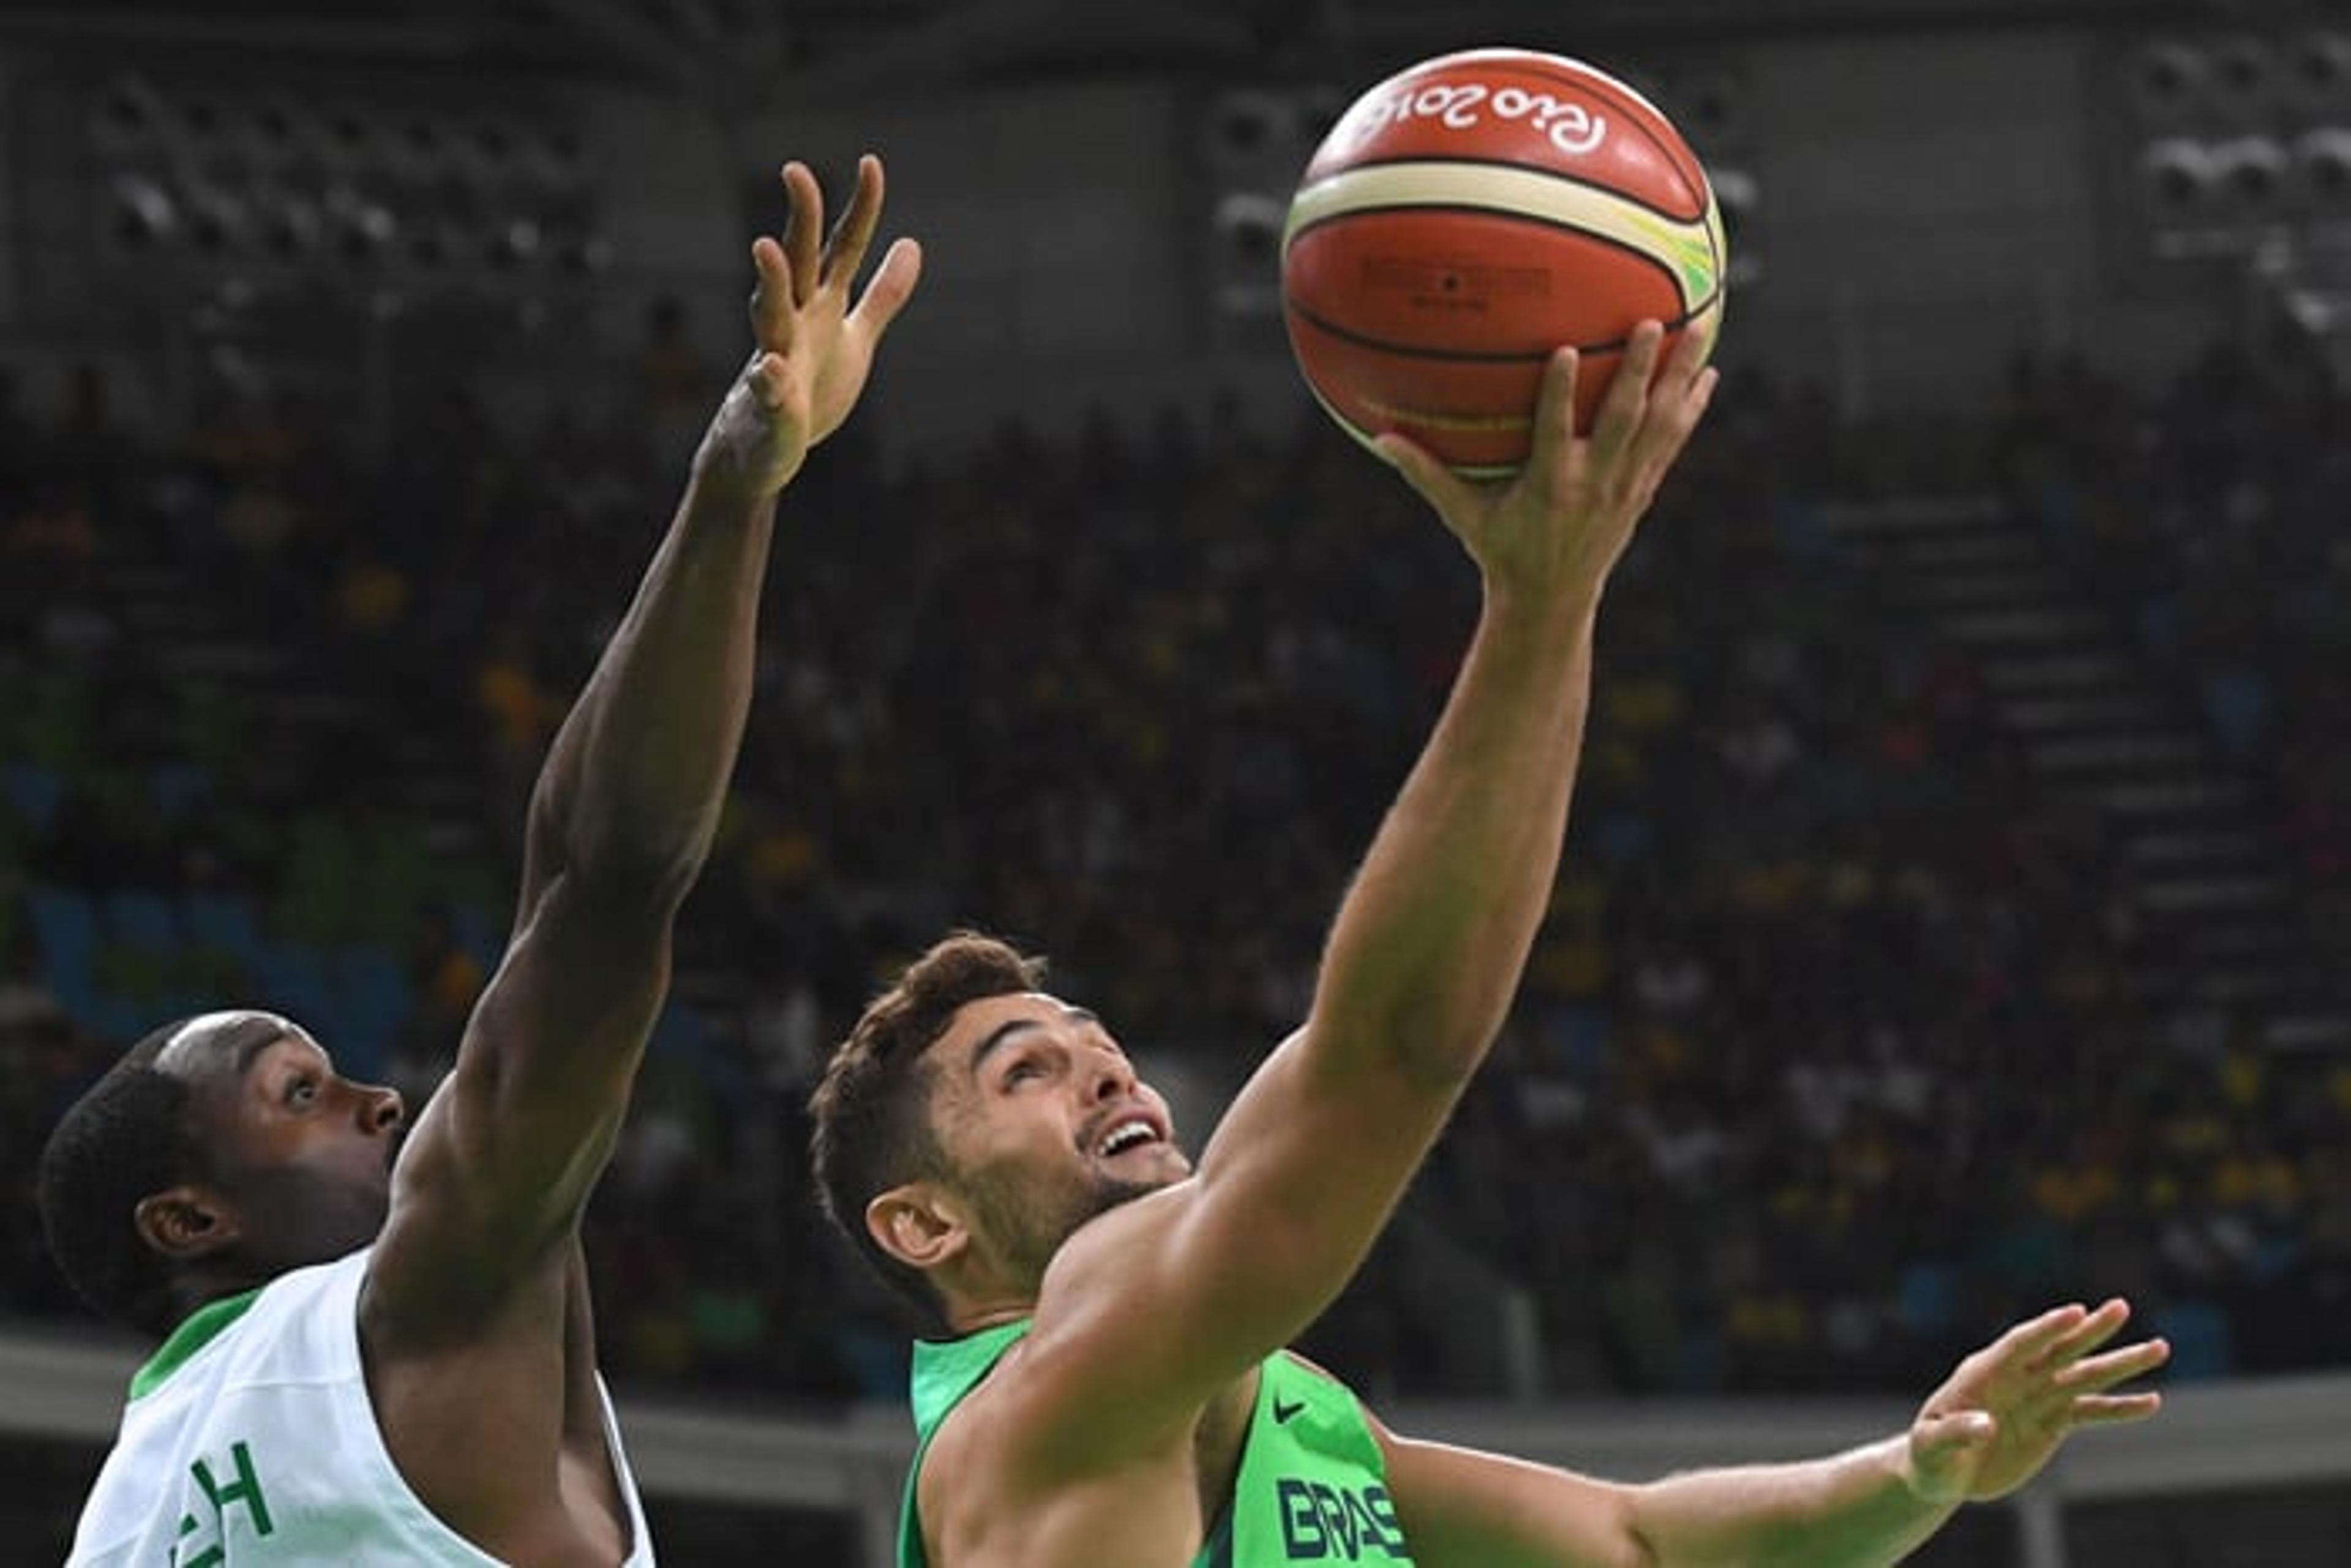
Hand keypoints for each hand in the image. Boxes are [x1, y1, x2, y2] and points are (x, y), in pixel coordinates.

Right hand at [694, 152, 922, 500]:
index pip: (842, 247)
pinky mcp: (769, 407)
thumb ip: (882, 294)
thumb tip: (911, 243)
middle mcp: (793, 321)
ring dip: (769, 282)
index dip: (860, 209)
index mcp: (819, 304)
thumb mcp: (854, 337)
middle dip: (800, 220)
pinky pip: (767, 392)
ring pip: (770, 314)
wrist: (765, 451)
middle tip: (797, 171)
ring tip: (765, 247)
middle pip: (798, 263)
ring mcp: (776, 361)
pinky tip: (770, 371)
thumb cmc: (810, 388)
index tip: (871, 163)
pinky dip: (769, 382)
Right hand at [1376, 320, 1715, 609]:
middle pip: (1622, 421)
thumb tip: (1380, 439)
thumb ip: (1427, 475)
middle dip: (1638, 373)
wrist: (1551, 602)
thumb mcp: (1462, 516)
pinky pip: (1671, 444)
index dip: (1561, 394)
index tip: (1565, 351)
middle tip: (1652, 324)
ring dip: (1679, 380)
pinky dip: (1690, 411)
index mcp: (1549, 486)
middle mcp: (1593, 484)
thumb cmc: (1501, 551)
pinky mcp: (1641, 492)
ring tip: (1699, 334)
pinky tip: (1707, 376)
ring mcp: (1624, 488)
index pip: (1554, 432)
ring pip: (1658, 427)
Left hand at [1905, 1299, 2169, 1504]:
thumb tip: (1984, 1424)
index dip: (2045, 1329)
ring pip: (2084, 1376)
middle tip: (2121, 1307)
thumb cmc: (1929, 1455)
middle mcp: (2017, 1379)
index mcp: (1984, 1373)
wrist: (1943, 1473)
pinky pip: (2091, 1412)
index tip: (2074, 1311)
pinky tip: (2151, 1401)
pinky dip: (2120, 1408)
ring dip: (2120, 1364)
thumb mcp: (1931, 1446)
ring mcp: (2038, 1398)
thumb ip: (1955, 1432)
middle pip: (2058, 1350)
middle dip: (2089, 1330)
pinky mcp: (2053, 1423)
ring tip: (2160, 1348)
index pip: (2019, 1344)